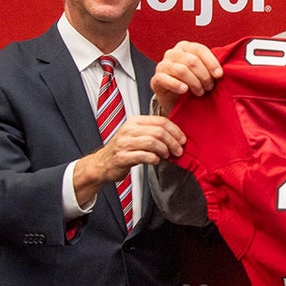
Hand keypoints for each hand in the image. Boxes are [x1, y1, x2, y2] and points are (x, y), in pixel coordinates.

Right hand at [72, 115, 186, 206]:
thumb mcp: (137, 135)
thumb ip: (153, 132)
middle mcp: (129, 130)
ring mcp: (124, 143)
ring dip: (164, 150)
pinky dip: (154, 159)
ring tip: (167, 156)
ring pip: (152, 142)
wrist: (103, 164)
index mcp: (135, 121)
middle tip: (178, 150)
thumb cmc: (124, 149)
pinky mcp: (122, 157)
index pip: (161, 121)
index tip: (182, 140)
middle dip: (173, 142)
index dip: (175, 131)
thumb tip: (177, 135)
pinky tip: (156, 161)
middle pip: (159, 132)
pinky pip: (144, 156)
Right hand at [151, 41, 223, 113]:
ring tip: (200, 92)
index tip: (219, 75)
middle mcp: (173, 53)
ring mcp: (163, 65)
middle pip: (192, 61)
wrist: (176, 99)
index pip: (199, 49)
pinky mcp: (156, 79)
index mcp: (185, 47)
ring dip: (194, 83)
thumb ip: (210, 66)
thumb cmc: (192, 82)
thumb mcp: (203, 72)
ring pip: (181, 70)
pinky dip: (176, 85)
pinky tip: (184, 90)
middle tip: (210, 87)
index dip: (211, 62)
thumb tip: (223, 70)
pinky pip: (165, 79)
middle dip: (204, 76)